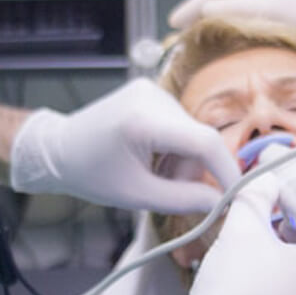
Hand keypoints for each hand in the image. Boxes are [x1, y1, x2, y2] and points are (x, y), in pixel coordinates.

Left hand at [9, 79, 240, 213]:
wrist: (58, 149)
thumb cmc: (91, 174)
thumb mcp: (137, 195)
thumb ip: (184, 201)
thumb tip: (222, 204)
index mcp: (143, 120)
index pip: (205, 142)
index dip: (227, 171)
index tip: (236, 196)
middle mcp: (152, 96)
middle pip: (199, 140)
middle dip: (194, 172)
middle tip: (171, 193)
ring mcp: (152, 90)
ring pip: (191, 134)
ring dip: (183, 161)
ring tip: (153, 176)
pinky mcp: (151, 91)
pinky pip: (179, 125)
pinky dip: (174, 148)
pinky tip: (150, 158)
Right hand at [167, 0, 295, 54]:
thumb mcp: (278, 11)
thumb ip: (241, 9)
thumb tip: (205, 12)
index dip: (191, 8)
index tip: (172, 23)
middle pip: (220, 7)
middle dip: (196, 22)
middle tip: (177, 42)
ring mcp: (272, 16)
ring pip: (232, 23)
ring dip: (212, 35)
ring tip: (195, 52)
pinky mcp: (283, 33)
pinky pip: (247, 37)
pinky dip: (231, 46)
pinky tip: (228, 61)